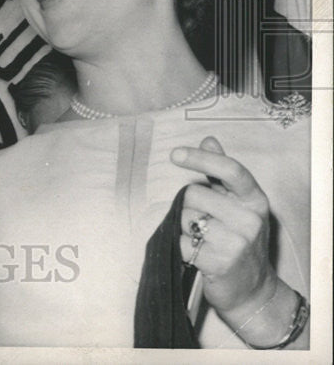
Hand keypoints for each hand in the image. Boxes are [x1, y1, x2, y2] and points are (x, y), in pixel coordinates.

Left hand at [171, 136, 276, 316]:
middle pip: (193, 194)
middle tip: (207, 224)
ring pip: (184, 218)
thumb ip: (221, 173)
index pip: (229, 170)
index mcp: (255, 200)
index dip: (200, 158)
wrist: (253, 289)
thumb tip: (209, 140)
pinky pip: (180, 241)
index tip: (175, 154)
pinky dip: (182, 247)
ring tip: (206, 241)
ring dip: (186, 228)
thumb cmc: (240, 240)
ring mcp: (237, 243)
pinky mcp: (220, 262)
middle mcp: (250, 219)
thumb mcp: (238, 204)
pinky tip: (200, 255)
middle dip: (191, 207)